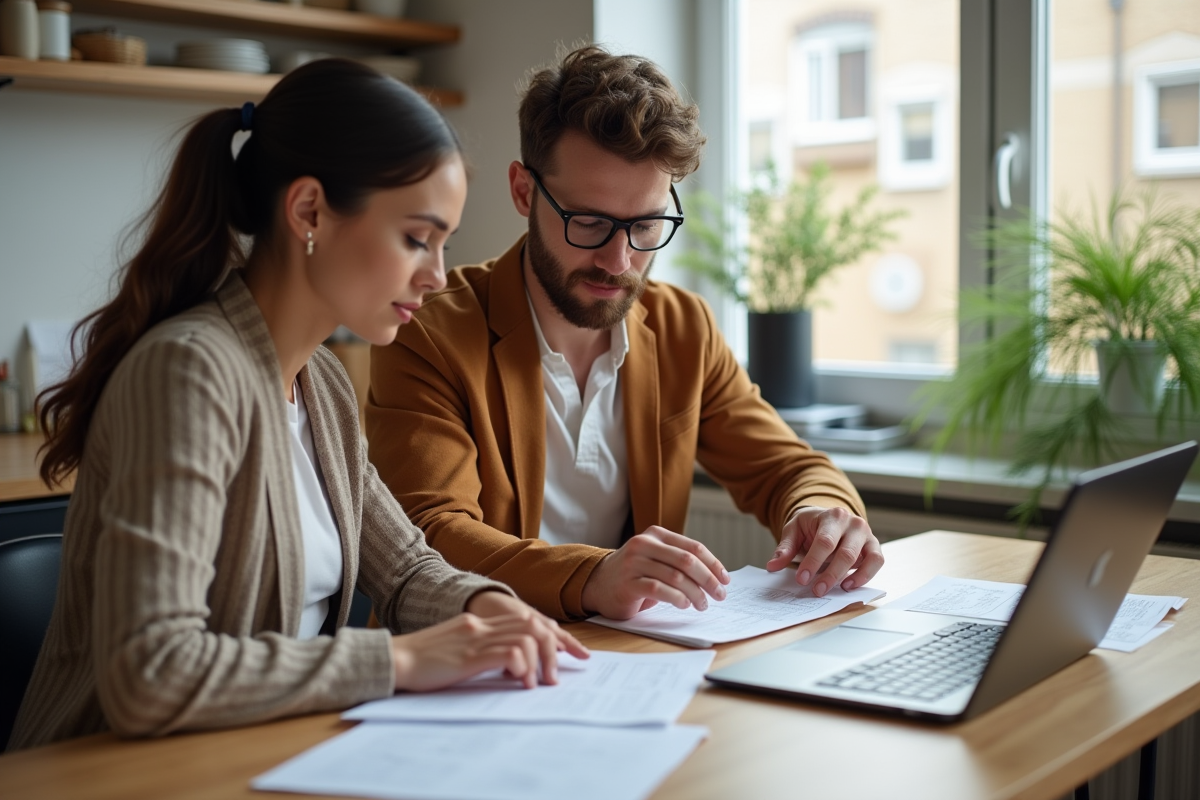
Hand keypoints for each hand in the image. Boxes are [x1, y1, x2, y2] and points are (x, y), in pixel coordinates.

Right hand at [390, 594, 586, 691]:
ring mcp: (476, 638)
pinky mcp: (470, 655)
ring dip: (541, 661)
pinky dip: (523, 667)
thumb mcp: (455, 649)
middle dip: (555, 647)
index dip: (552, 634)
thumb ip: (480, 650)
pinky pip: (509, 653)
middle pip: (533, 625)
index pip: (525, 619)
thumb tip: (509, 664)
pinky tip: (522, 682)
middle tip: (560, 673)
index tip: (571, 651)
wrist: (395, 660)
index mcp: (478, 622)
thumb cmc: (421, 662)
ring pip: (527, 637)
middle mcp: (481, 625)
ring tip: (542, 683)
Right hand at [581, 526, 730, 619]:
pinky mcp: (627, 582)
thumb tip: (716, 577)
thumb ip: (679, 562)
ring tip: (702, 604)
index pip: (693, 547)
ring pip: (675, 576)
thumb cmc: (634, 574)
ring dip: (695, 593)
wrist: (597, 583)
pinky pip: (659, 589)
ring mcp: (634, 562)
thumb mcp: (657, 559)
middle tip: (719, 595)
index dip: (713, 564)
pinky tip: (684, 605)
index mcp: (656, 534)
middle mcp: (644, 544)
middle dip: (708, 580)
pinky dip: (677, 598)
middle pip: (687, 560)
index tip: (725, 580)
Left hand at [765, 506, 882, 596]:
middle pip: (845, 553)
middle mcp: (853, 523)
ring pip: (864, 558)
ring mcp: (866, 534)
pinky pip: (877, 561)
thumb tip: (772, 566)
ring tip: (835, 589)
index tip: (802, 579)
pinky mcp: (874, 546)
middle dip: (830, 574)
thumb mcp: (794, 530)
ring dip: (850, 577)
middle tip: (816, 590)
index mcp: (832, 516)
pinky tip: (849, 585)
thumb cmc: (812, 525)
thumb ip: (785, 548)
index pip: (824, 541)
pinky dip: (866, 575)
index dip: (813, 562)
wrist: (830, 518)